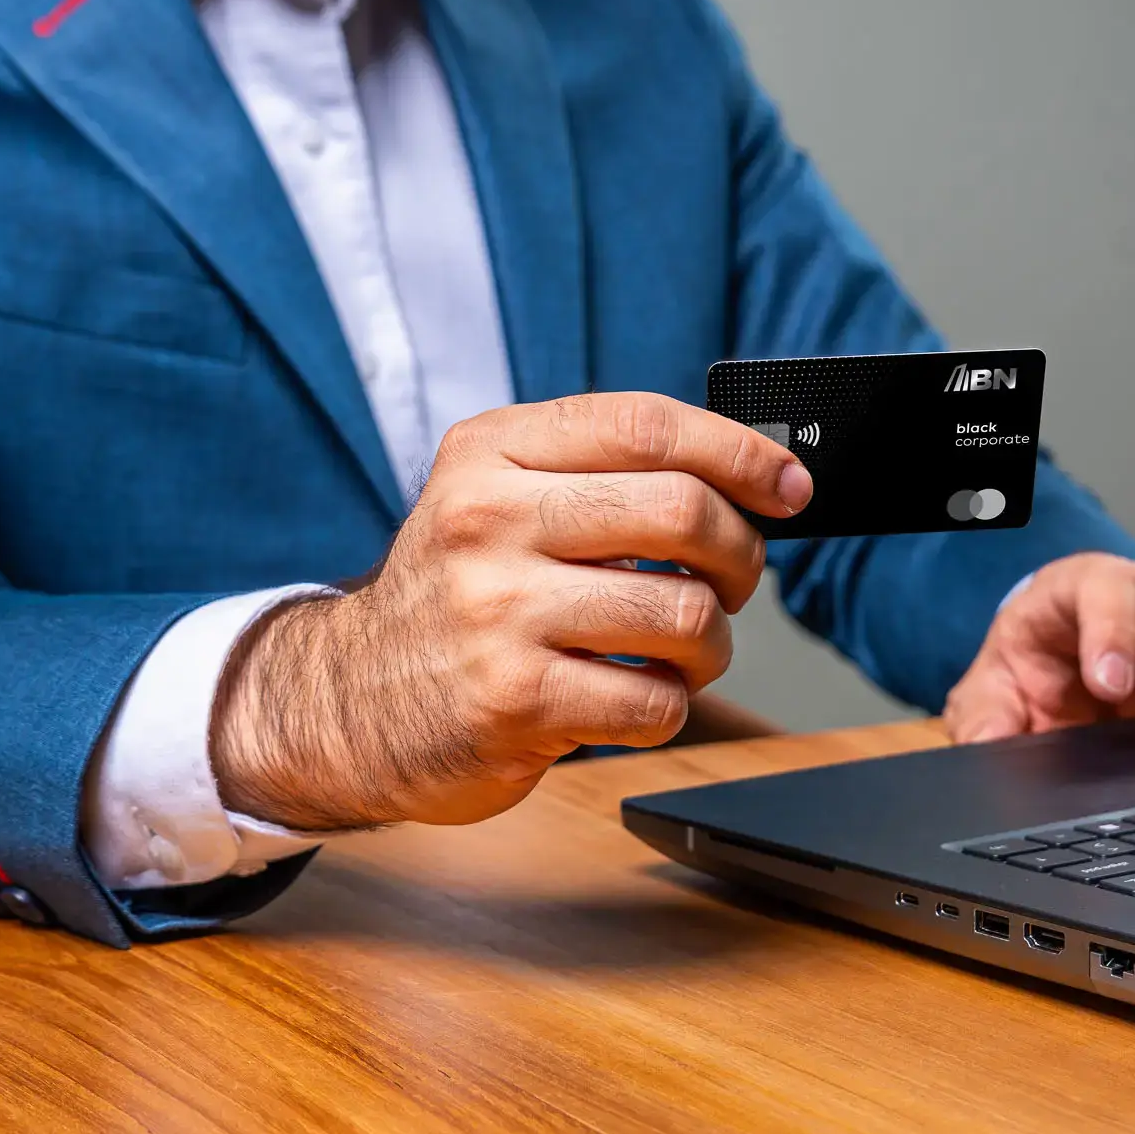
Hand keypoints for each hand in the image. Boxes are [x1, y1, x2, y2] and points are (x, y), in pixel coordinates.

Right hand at [210, 393, 810, 829]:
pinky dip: (667, 707)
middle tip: (730, 582)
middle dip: (739, 555)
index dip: (741, 454)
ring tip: (677, 652)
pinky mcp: (513, 701)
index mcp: (491, 453)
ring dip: (710, 644)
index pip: (648, 426)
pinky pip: (655, 702)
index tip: (789, 487)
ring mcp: (497, 612)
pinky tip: (630, 699)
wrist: (345, 703)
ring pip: (684, 614)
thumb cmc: (458, 596)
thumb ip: (602, 473)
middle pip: (682, 513)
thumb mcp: (498, 499)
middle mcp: (487, 520)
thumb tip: (756, 475)